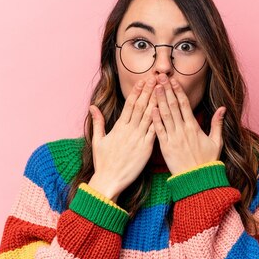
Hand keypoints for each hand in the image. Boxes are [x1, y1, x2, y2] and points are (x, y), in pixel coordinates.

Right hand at [88, 77, 157, 200]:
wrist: (109, 180)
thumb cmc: (103, 163)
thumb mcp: (98, 140)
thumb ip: (97, 122)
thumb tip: (92, 107)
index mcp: (118, 127)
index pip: (129, 104)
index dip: (137, 91)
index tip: (143, 80)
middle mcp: (129, 130)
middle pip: (141, 106)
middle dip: (149, 91)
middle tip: (156, 77)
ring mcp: (138, 139)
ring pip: (149, 115)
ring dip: (156, 101)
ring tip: (163, 89)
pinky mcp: (146, 149)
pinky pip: (154, 131)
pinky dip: (159, 120)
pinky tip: (165, 110)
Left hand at [152, 75, 225, 175]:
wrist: (197, 179)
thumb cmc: (207, 161)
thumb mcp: (216, 141)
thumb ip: (217, 123)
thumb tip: (222, 108)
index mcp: (194, 127)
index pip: (185, 104)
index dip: (178, 91)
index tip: (173, 79)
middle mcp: (183, 130)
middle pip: (173, 106)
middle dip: (166, 90)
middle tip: (160, 77)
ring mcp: (173, 138)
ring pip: (165, 115)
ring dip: (159, 100)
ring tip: (154, 87)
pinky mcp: (165, 147)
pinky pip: (159, 131)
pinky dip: (155, 119)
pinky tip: (150, 108)